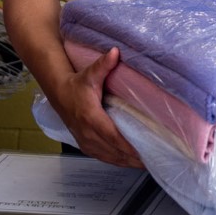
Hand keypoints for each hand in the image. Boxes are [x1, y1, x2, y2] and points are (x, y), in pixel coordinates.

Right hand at [53, 47, 143, 168]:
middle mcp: (87, 133)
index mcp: (91, 117)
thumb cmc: (76, 84)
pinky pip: (104, 158)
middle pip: (114, 151)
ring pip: (110, 157)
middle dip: (134, 157)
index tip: (145, 152)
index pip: (113, 136)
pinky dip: (119, 161)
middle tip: (156, 159)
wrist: (59, 93)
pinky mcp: (86, 146)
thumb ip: (103, 64)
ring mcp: (86, 142)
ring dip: (128, 162)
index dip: (129, 146)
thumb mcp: (90, 73)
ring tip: (149, 163)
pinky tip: (131, 162)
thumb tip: (115, 52)